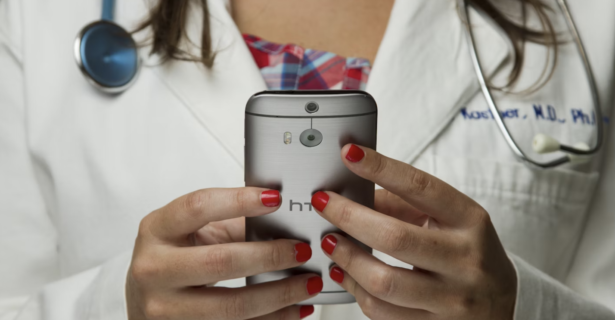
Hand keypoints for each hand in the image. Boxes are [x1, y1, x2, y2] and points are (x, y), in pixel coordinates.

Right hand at [127, 187, 320, 319]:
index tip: (275, 199)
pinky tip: (295, 310)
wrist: (144, 300)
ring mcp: (165, 307)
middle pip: (221, 262)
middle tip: (302, 250)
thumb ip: (232, 223)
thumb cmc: (172, 257)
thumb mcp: (192, 232)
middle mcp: (154, 268)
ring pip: (232, 305)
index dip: (239, 200)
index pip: (198, 207)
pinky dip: (272, 319)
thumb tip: (283, 220)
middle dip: (270, 256)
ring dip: (280, 295)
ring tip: (309, 283)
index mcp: (156, 230)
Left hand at [312, 144, 516, 319]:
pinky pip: (382, 312)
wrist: (503, 302)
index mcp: (470, 221)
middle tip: (324, 203)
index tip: (350, 154)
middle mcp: (465, 260)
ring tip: (330, 241)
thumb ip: (403, 204)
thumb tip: (353, 192)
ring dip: (347, 258)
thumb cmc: (467, 251)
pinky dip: (355, 289)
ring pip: (384, 282)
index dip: (381, 168)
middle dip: (349, 217)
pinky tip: (344, 273)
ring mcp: (451, 299)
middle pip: (395, 237)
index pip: (421, 188)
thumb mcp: (449, 219)